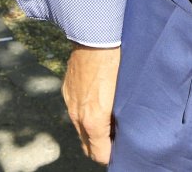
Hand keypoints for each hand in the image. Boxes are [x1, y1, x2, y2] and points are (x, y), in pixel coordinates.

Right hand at [63, 45, 119, 164]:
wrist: (94, 37)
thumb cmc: (116, 63)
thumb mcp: (124, 94)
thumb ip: (121, 117)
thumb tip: (124, 130)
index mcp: (93, 120)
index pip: (100, 154)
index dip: (112, 156)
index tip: (123, 150)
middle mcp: (78, 116)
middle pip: (87, 147)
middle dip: (101, 148)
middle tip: (118, 140)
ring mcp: (70, 103)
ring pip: (80, 129)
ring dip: (93, 132)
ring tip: (110, 122)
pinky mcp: (67, 91)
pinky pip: (75, 112)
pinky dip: (85, 116)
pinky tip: (98, 104)